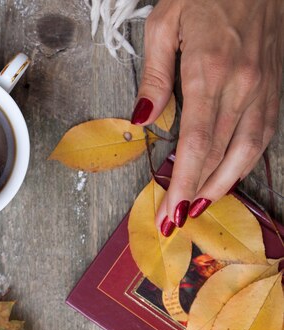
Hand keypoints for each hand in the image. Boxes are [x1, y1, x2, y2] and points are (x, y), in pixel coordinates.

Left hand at [131, 0, 283, 235]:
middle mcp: (242, 85)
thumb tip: (143, 118)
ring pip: (248, 151)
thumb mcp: (165, 25)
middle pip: (220, 155)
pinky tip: (228, 176)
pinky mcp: (273, 86)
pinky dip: (245, 162)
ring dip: (224, 185)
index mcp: (210, 71)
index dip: (183, 183)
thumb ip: (155, 76)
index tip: (170, 211)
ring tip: (201, 208)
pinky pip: (263, 134)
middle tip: (178, 221)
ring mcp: (262, 87)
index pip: (195, 143)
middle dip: (197, 194)